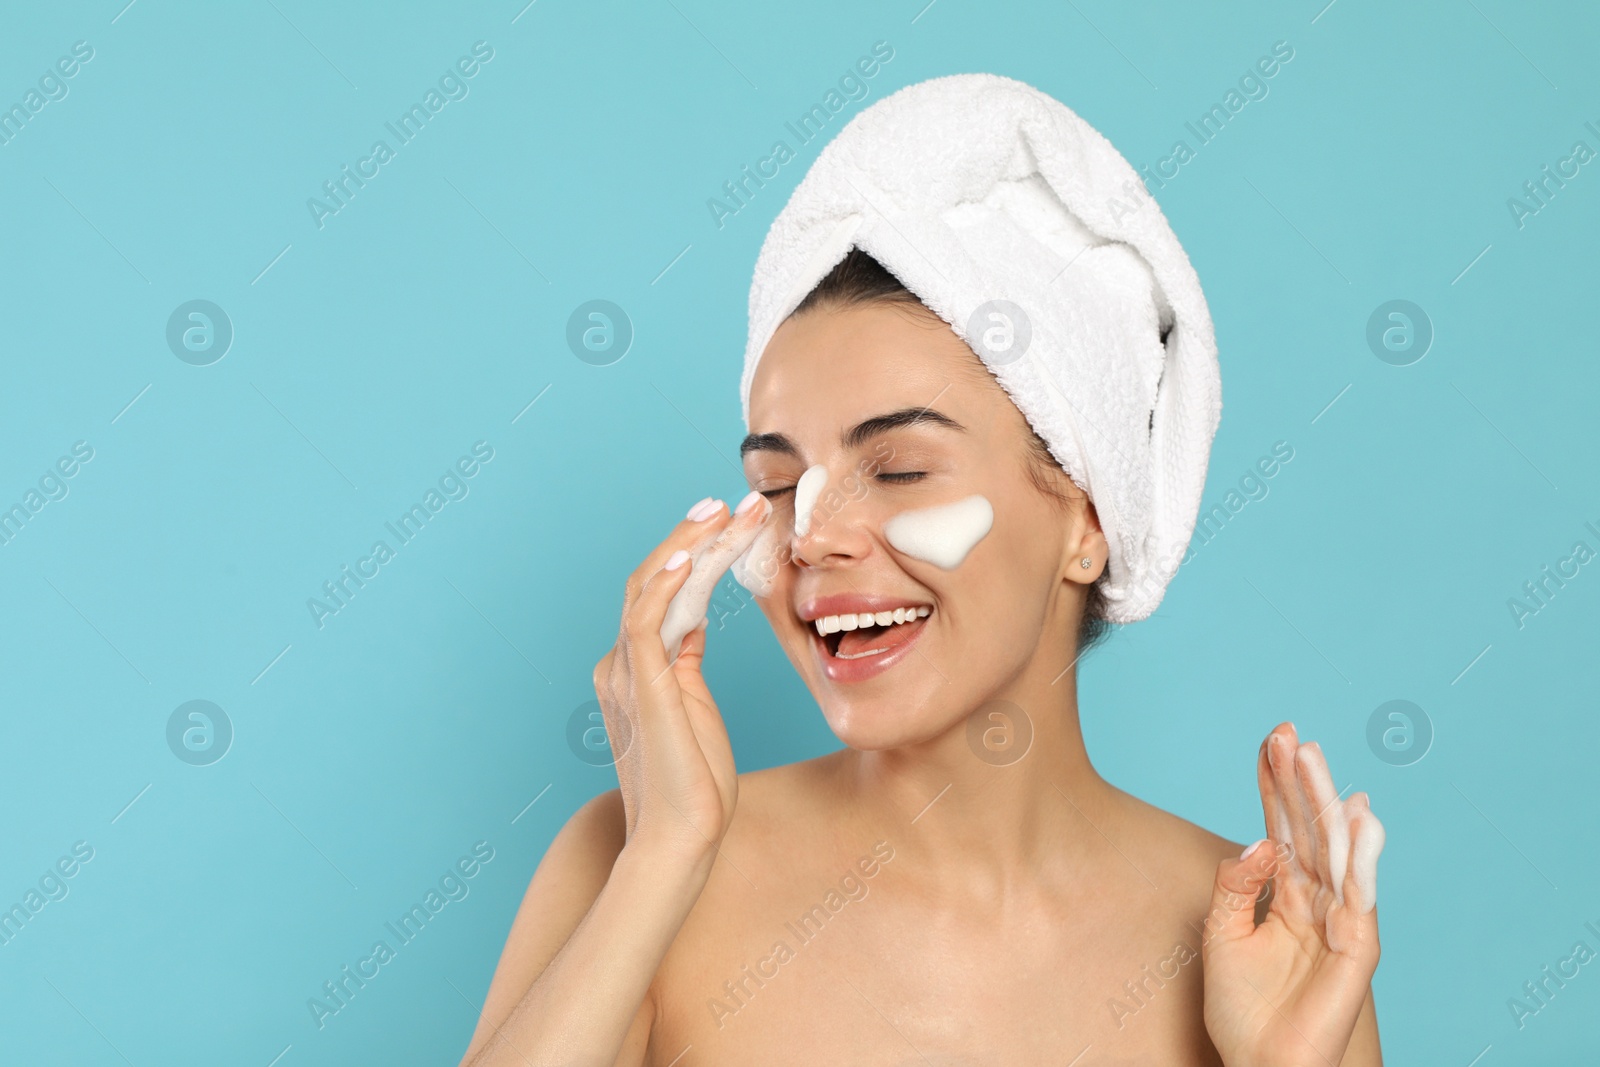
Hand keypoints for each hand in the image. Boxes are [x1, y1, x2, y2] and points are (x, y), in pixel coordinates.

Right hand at [591, 494, 773, 866]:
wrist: (680, 839)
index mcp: (635, 667)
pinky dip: (667, 579)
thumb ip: (684, 662)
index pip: (664, 590)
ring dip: (692, 541)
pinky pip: (645, 618)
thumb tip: (691, 621)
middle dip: (700, 533)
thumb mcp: (692, 706)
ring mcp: (626, 671)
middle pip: (655, 576)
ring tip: (730, 510)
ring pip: (651, 584)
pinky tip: (694, 550)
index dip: (699, 550)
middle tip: (744, 502)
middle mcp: (621, 662)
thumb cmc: (693, 784)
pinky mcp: (640, 684)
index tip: (738, 521)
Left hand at [1202, 722, 1385, 1066]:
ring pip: (1335, 849)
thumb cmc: (1242, 1008)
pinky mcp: (1357, 947)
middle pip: (1309, 827)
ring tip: (1312, 757)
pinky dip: (1362, 855)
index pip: (1281, 825)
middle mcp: (1316, 897)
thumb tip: (1259, 841)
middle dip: (1299, 780)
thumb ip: (1235, 886)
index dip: (1275, 785)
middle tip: (1289, 734)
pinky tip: (1359, 816)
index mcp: (1286, 891)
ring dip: (1324, 801)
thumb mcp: (1222, 934)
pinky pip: (1360, 894)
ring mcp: (1340, 919)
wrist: (1260, 1064)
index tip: (1270, 740)